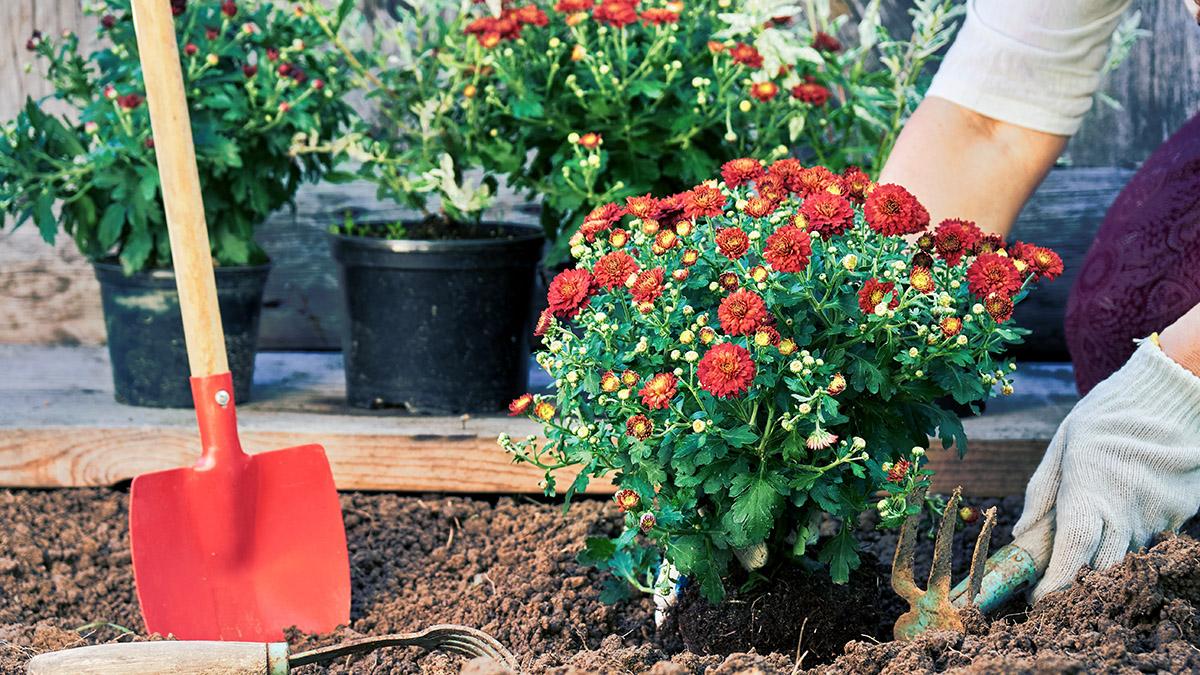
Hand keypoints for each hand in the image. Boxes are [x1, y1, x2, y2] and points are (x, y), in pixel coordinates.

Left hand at [1013, 338, 1199, 600]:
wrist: (1174, 396)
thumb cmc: (1109, 416)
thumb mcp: (1064, 443)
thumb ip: (1042, 491)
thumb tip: (1021, 534)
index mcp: (1089, 490)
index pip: (1072, 551)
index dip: (1056, 583)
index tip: (1040, 601)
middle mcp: (1126, 510)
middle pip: (1102, 568)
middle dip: (1080, 583)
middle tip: (1060, 582)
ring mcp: (1159, 515)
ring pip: (1127, 555)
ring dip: (1107, 556)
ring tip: (1096, 526)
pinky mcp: (1182, 514)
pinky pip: (1151, 538)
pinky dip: (1133, 535)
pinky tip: (1127, 509)